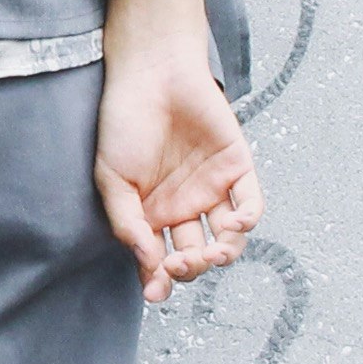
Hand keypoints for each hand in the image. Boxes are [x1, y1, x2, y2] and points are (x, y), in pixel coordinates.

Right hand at [96, 34, 259, 301]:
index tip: (155, 291)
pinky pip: (250, 204)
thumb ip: (128, 223)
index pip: (158, 260)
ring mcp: (211, 189)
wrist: (153, 72)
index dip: (159, 281)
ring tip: (211, 252)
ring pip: (226, 240)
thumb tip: (148, 264)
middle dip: (188, 268)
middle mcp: (182, 207)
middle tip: (180, 261)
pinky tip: (234, 225)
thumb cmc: (124, 121)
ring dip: (222, 254)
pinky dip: (247, 221)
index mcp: (149, 213)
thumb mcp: (111, 178)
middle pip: (193, 256)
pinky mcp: (237, 168)